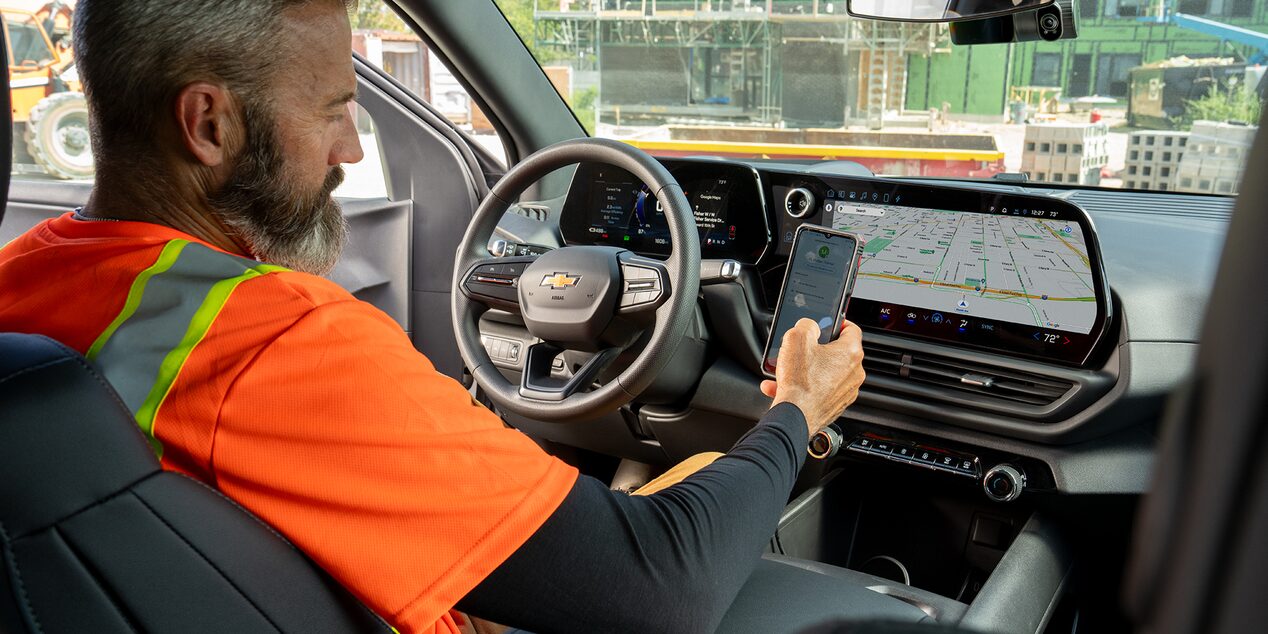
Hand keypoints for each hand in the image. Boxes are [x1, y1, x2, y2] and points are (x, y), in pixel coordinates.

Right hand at [760, 319, 864, 436]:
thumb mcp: (797, 338)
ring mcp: (846, 392)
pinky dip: (806, 386)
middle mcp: (854, 373)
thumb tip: (809, 326)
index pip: (852, 329)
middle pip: (838, 352)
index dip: (838, 322)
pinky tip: (786, 386)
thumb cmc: (800, 382)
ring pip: (827, 373)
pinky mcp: (835, 405)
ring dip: (808, 369)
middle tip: (802, 348)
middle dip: (818, 349)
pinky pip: (821, 390)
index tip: (828, 323)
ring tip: (789, 370)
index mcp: (851, 353)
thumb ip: (806, 324)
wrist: (795, 415)